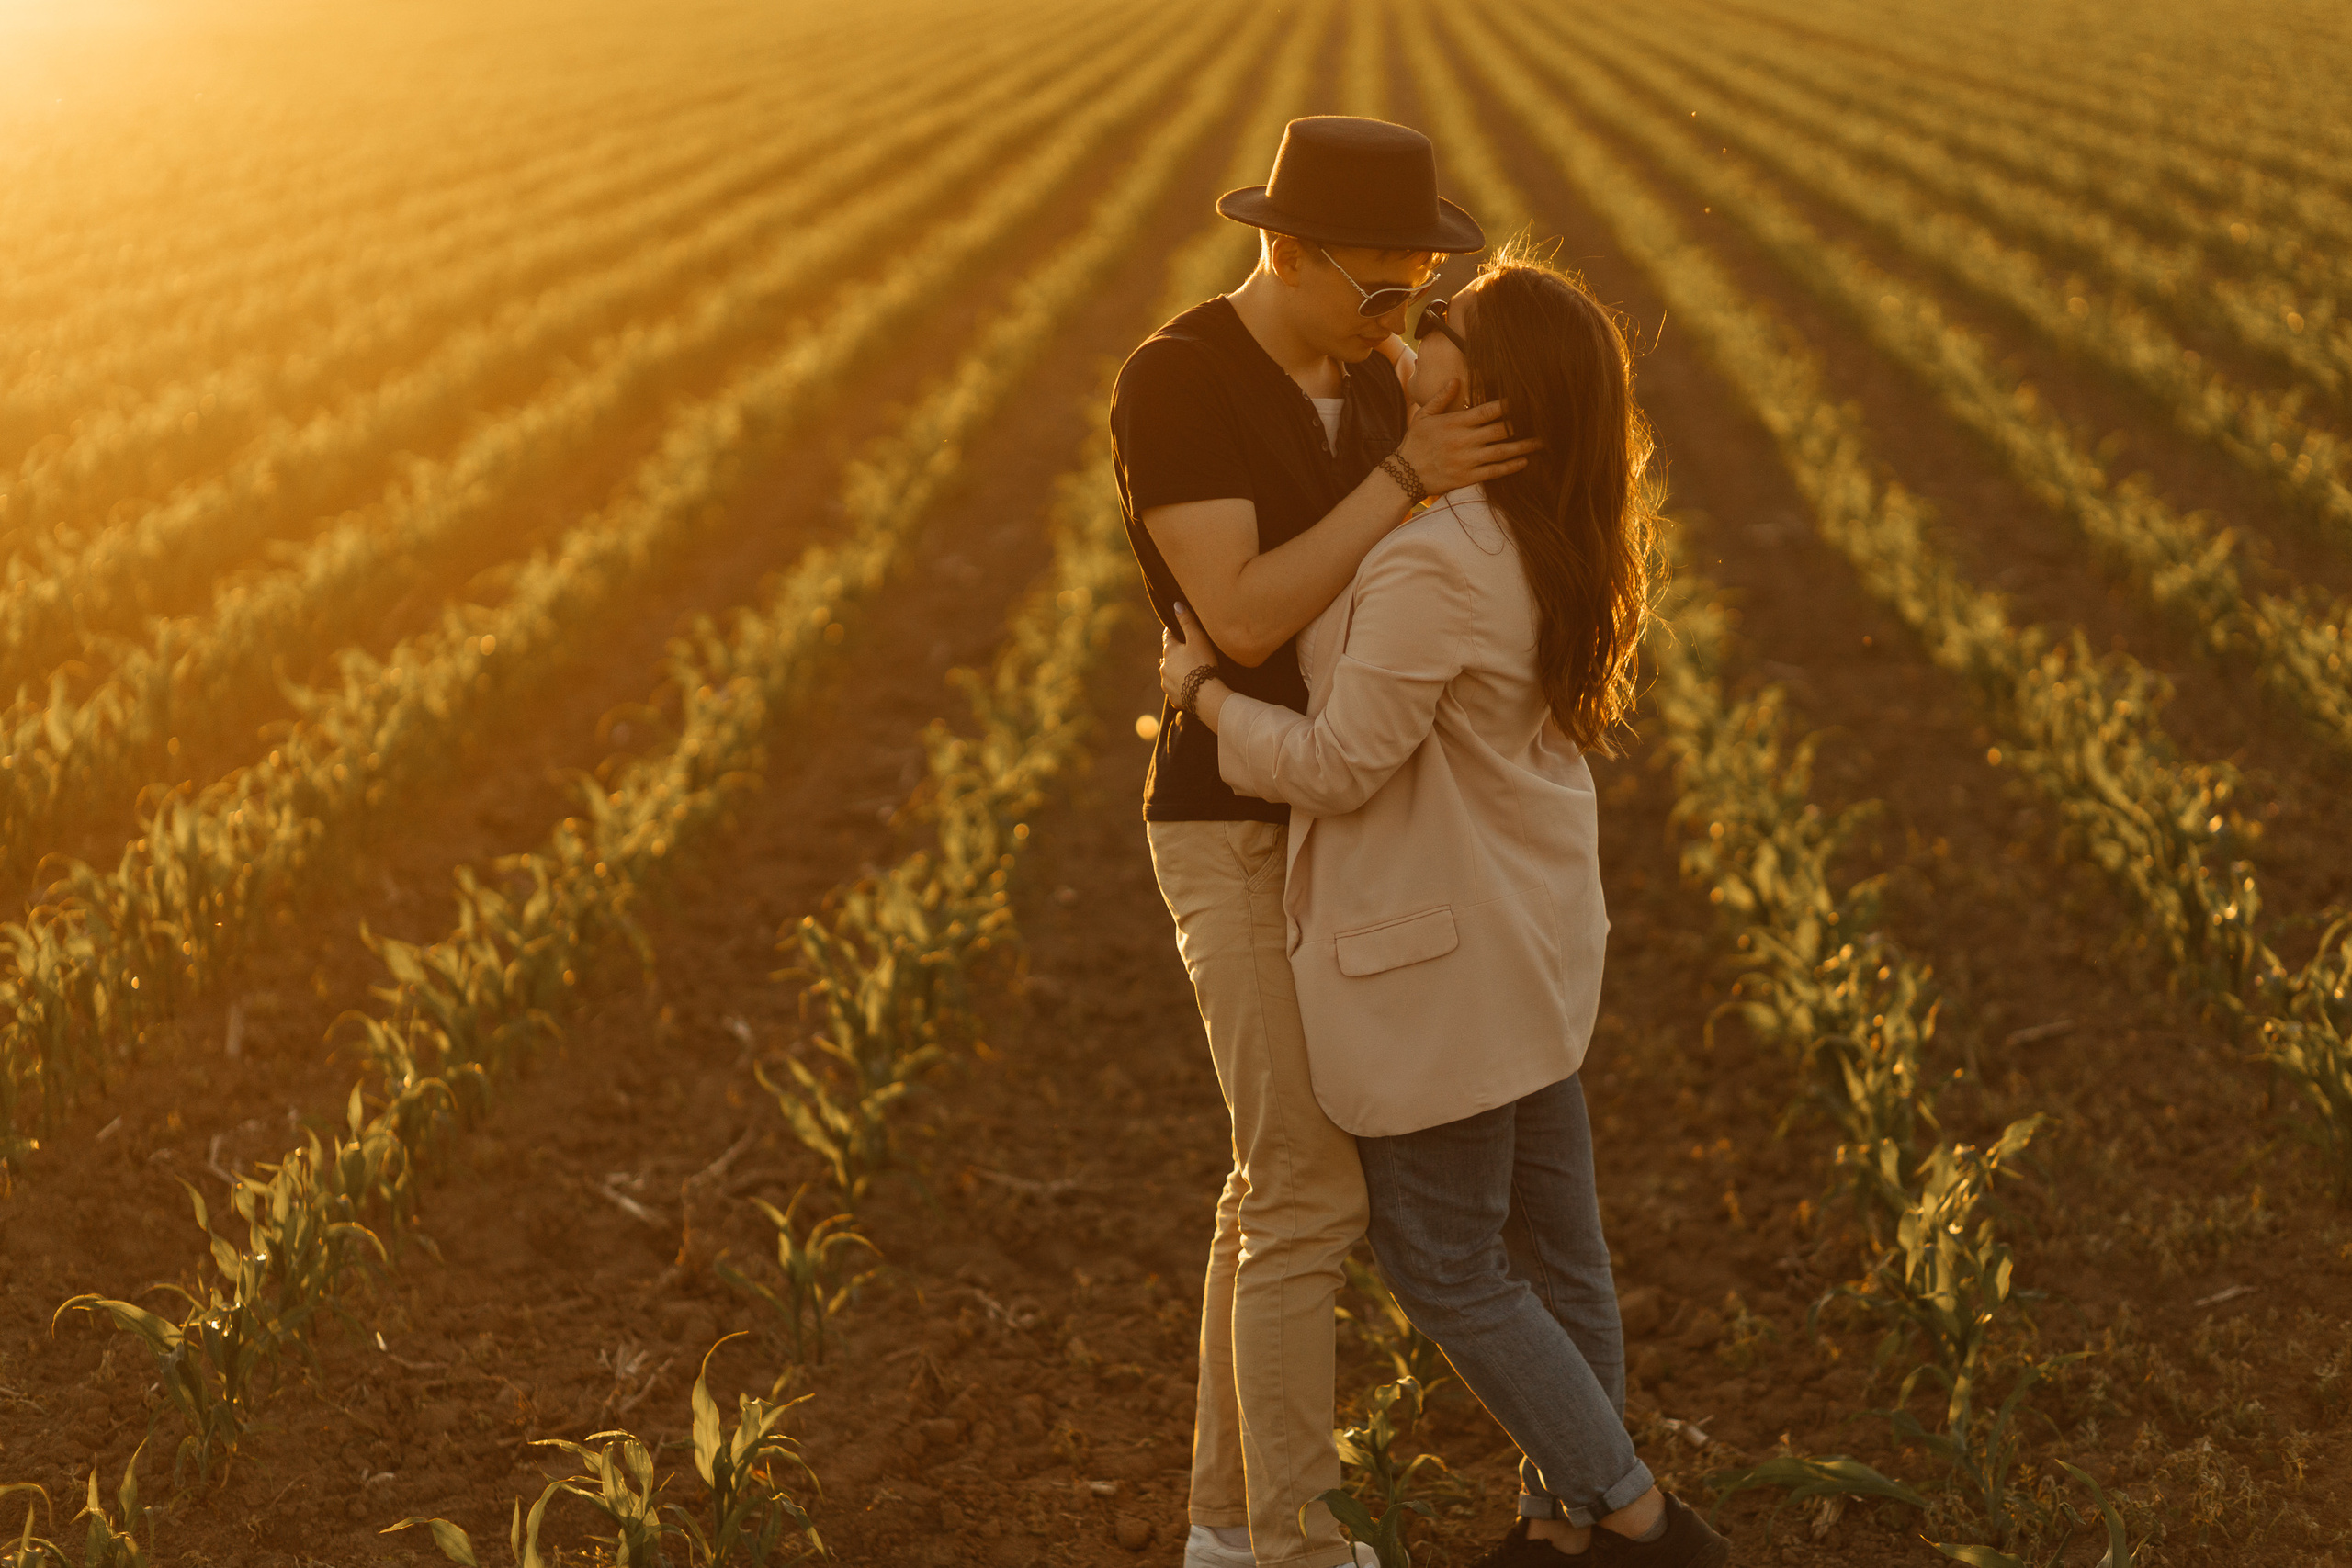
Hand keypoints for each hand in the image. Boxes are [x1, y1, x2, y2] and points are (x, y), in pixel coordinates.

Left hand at [1158, 602, 1218, 706]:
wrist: (1206, 696)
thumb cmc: (1203, 663)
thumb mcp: (1197, 638)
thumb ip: (1187, 621)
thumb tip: (1176, 604)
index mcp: (1169, 651)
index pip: (1167, 637)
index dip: (1172, 632)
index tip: (1174, 629)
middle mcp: (1164, 667)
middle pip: (1168, 656)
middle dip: (1175, 653)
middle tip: (1185, 651)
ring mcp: (1167, 684)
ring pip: (1170, 673)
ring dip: (1176, 671)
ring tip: (1187, 671)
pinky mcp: (1174, 698)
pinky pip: (1175, 690)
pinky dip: (1181, 687)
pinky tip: (1189, 687)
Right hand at [1395, 378, 1541, 493]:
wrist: (1403, 475)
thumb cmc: (1414, 443)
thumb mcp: (1423, 416)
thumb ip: (1441, 398)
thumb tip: (1456, 380)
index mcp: (1455, 423)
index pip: (1488, 410)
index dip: (1508, 405)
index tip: (1525, 399)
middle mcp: (1464, 440)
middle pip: (1501, 430)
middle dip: (1523, 424)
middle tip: (1542, 420)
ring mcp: (1467, 460)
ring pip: (1502, 451)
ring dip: (1524, 446)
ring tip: (1541, 442)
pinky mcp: (1467, 477)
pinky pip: (1494, 471)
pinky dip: (1511, 466)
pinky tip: (1524, 461)